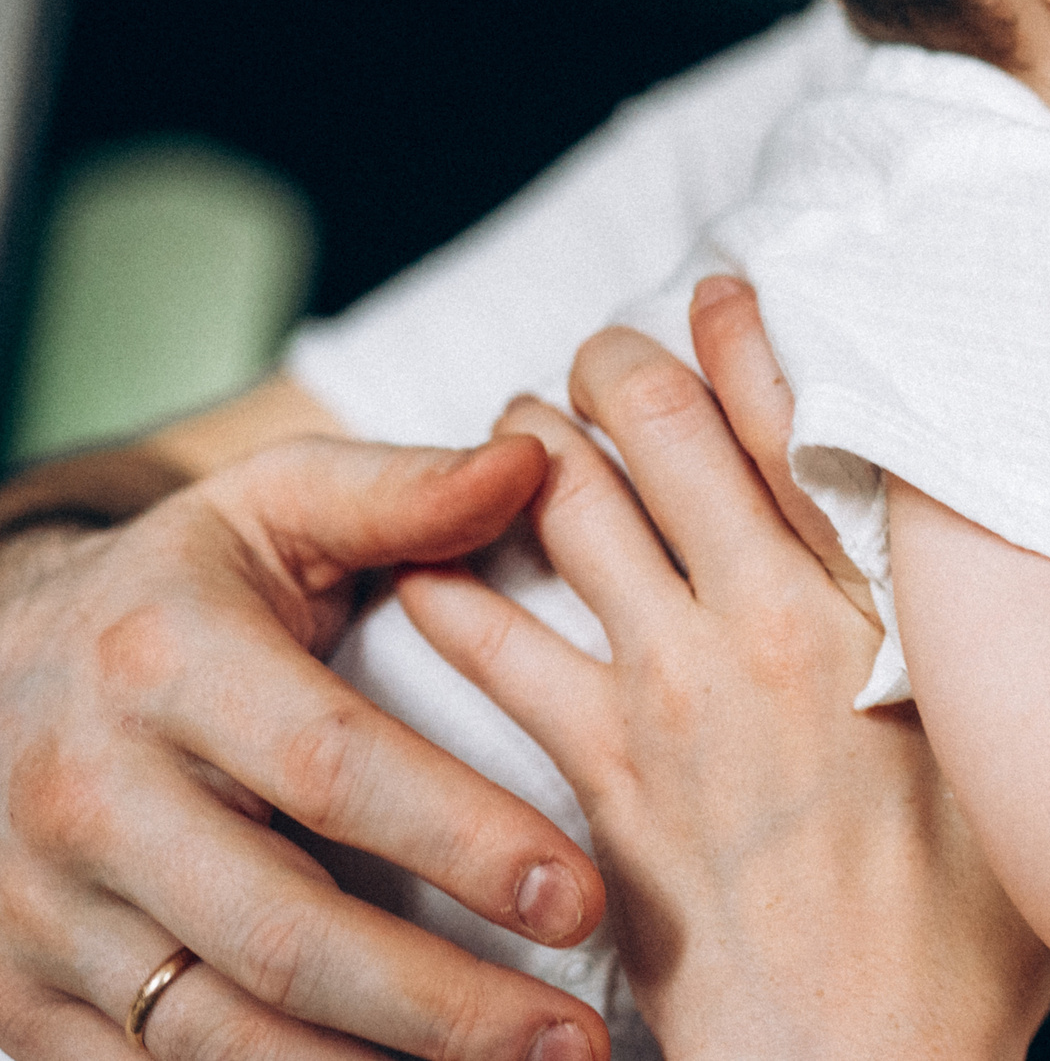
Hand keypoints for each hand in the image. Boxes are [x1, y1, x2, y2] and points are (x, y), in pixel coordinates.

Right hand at [0, 440, 609, 1060]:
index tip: (579, 893)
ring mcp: (45, 918)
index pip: (332, 768)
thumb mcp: (270, 509)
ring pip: (219, 1038)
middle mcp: (91, 800)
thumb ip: (401, 492)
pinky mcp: (25, 1007)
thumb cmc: (181, 590)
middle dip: (441, 1002)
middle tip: (578, 1037)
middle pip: (282, 934)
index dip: (459, 837)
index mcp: (164, 664)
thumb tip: (534, 461)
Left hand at [401, 278, 1049, 1060]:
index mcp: (880, 604)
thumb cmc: (968, 927)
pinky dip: (456, 591)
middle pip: (671, 436)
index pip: (799, 422)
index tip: (717, 291)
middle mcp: (770, 620)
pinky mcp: (601, 776)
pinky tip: (427, 562)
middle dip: (622, 369)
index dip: (746, 340)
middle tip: (604, 350)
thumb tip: (993, 561)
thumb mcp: (1016, 749)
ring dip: (534, 448)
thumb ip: (989, 645)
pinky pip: (498, 649)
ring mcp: (674, 692)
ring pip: (575, 513)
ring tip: (518, 418)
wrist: (870, 1058)